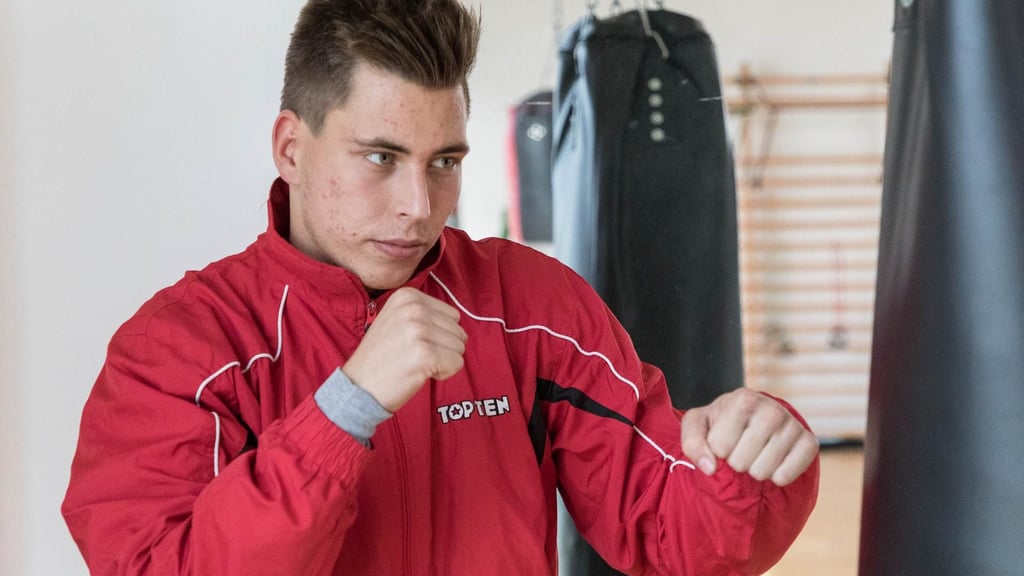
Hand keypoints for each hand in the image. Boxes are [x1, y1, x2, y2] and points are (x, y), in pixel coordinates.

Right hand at [342, 287, 466, 411]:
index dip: (438, 335)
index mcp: (407, 295)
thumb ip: (424, 314)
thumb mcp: (397, 320)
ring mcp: (418, 329)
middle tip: (413, 356)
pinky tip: (419, 373)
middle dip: (442, 348)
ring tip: (414, 364)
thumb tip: (457, 321)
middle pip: (458, 331)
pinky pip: (457, 364)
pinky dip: (443, 373)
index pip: (452, 316)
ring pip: (460, 348)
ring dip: (442, 361)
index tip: (412, 343)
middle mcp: (413, 307)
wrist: (358, 387)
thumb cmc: (382, 358)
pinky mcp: (425, 354)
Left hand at [680, 388, 818, 486]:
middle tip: (740, 447)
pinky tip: (773, 462)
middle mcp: (772, 409)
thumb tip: (709, 467)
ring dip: (753, 471)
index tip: (722, 438)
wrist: (755, 420)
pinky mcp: (809, 443)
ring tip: (755, 454)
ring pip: (762, 472)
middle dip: (735, 461)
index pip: (720, 447)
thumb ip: (692, 443)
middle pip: (741, 462)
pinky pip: (785, 477)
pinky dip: (775, 477)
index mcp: (744, 399)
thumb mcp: (697, 426)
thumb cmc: (721, 422)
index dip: (717, 450)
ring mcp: (793, 425)